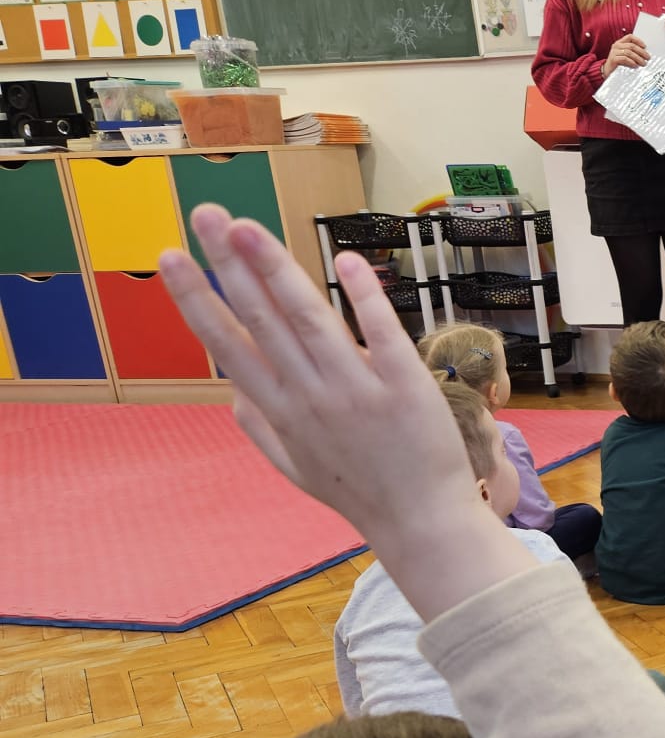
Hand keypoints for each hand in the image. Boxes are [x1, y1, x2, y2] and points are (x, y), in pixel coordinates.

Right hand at [158, 207, 536, 619]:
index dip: (196, 297)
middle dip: (228, 263)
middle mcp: (310, 396)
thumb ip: (261, 429)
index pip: (228, 343)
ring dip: (276, 268)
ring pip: (309, 318)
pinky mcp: (405, 387)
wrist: (422, 524)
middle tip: (205, 213)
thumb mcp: (296, 470)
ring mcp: (357, 390)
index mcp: (280, 411)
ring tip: (248, 226)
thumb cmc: (359, 493)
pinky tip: (345, 261)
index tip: (169, 255)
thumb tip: (232, 394)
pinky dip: (363, 297)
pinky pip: (380, 333)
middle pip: (261, 318)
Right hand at [604, 34, 650, 71]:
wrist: (607, 71)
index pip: (630, 37)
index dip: (638, 41)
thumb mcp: (625, 56)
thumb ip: (632, 52)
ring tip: (643, 63)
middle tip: (647, 58)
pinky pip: (624, 59)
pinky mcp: (613, 59)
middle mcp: (616, 46)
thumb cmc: (618, 64)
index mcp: (620, 43)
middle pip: (631, 46)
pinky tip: (635, 66)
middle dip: (641, 52)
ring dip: (638, 58)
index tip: (645, 47)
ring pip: (629, 52)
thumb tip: (645, 53)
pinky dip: (631, 62)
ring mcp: (614, 52)